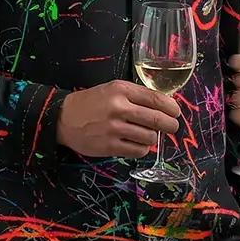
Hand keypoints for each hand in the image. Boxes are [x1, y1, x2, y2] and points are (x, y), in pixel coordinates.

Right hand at [56, 81, 179, 158]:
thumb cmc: (91, 102)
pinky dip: (142, 148)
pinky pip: (138, 150)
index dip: (171, 107)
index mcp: (120, 90)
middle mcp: (118, 108)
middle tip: (171, 127)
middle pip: (157, 119)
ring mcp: (114, 129)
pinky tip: (136, 143)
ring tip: (146, 134)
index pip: (155, 99)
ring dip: (152, 137)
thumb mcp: (112, 90)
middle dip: (170, 125)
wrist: (64, 118)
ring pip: (150, 137)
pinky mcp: (110, 146)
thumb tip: (164, 107)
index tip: (176, 112)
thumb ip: (135, 96)